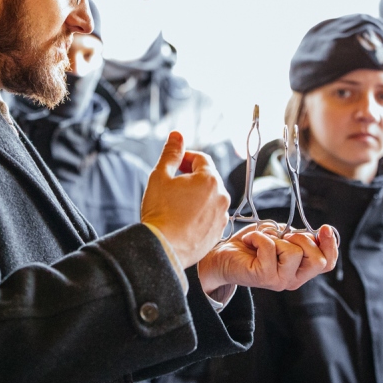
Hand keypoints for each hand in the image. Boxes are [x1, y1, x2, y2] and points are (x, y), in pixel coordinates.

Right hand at [141, 131, 230, 268]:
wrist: (163, 248)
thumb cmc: (160, 212)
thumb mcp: (160, 176)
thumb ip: (171, 153)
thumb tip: (177, 135)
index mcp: (209, 179)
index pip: (200, 159)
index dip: (185, 158)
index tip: (173, 165)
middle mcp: (221, 196)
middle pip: (207, 178)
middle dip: (190, 177)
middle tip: (171, 185)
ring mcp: (222, 216)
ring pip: (210, 198)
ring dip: (196, 196)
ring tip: (175, 205)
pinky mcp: (218, 233)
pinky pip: (210, 216)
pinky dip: (199, 214)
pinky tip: (182, 219)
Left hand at [197, 223, 338, 293]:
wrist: (221, 256)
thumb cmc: (250, 244)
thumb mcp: (279, 236)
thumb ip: (297, 237)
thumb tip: (314, 233)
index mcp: (299, 270)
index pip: (328, 264)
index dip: (332, 246)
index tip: (325, 228)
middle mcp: (292, 280)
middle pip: (318, 261)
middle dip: (304, 239)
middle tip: (284, 236)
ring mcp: (279, 281)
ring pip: (294, 252)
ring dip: (276, 238)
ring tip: (262, 240)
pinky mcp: (264, 277)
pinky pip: (270, 247)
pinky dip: (259, 236)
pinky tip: (249, 241)